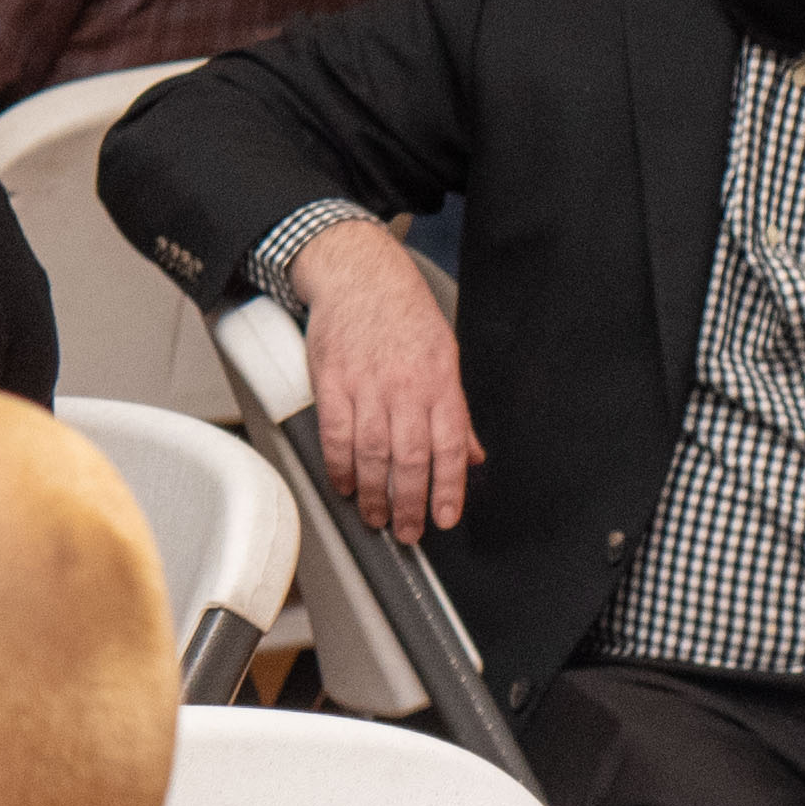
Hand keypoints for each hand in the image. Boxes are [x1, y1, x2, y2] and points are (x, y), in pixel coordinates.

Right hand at [294, 223, 480, 540]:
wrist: (360, 274)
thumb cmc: (404, 314)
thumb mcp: (445, 356)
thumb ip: (456, 412)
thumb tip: (472, 456)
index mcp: (440, 382)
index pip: (450, 446)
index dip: (448, 489)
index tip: (445, 518)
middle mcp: (406, 386)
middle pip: (410, 458)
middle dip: (410, 503)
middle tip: (408, 531)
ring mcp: (366, 384)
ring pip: (372, 453)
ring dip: (374, 493)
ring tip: (376, 516)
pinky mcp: (332, 381)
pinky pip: (336, 434)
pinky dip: (339, 466)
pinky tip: (344, 484)